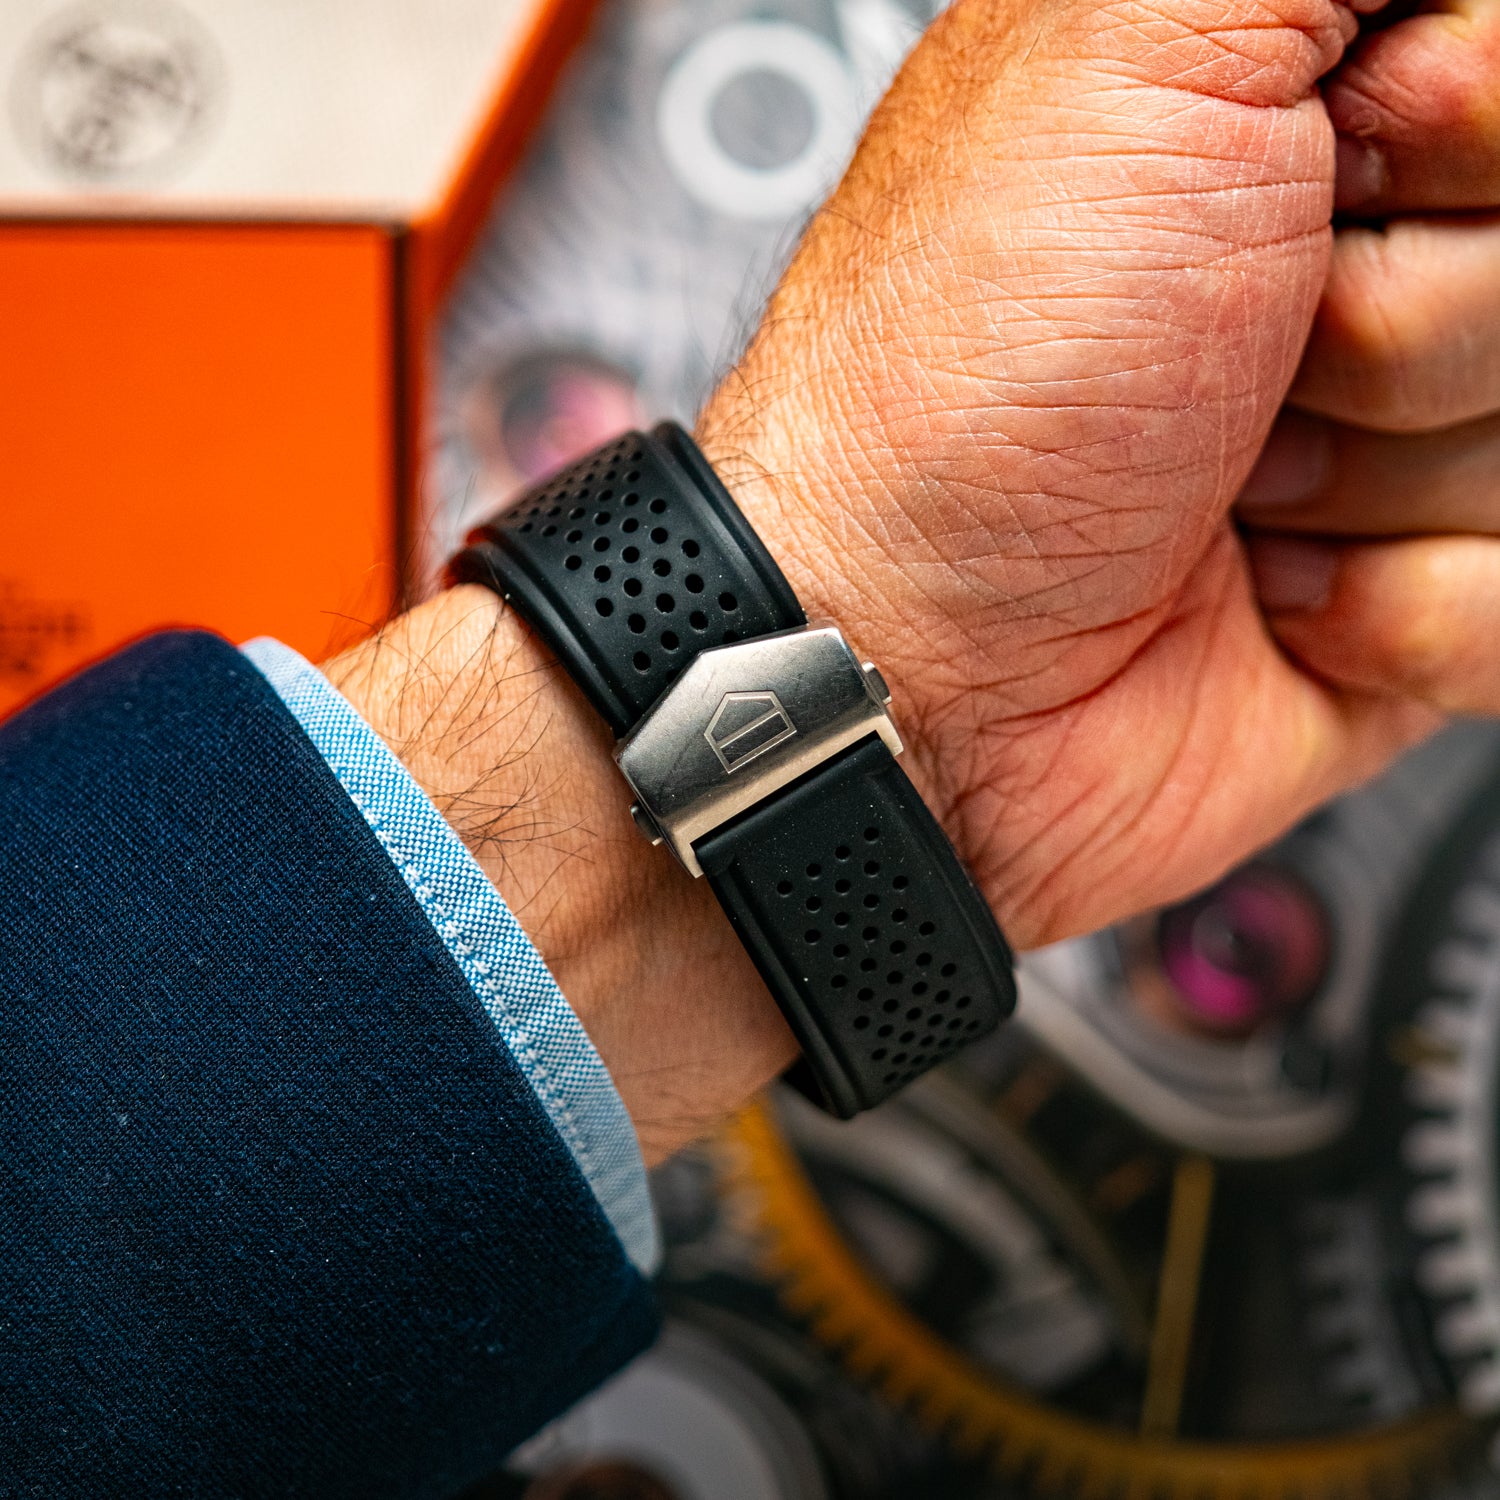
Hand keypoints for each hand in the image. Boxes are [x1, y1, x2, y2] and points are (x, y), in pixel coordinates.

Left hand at [332, 0, 1446, 1158]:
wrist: (905, 664)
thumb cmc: (959, 383)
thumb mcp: (1121, 48)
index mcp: (1300, 100)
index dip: (1461, 114)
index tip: (1339, 154)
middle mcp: (1355, 265)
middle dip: (1409, 307)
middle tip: (1242, 344)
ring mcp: (1392, 442)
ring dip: (1386, 467)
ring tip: (1224, 479)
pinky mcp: (1416, 597)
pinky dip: (1402, 607)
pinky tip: (1265, 592)